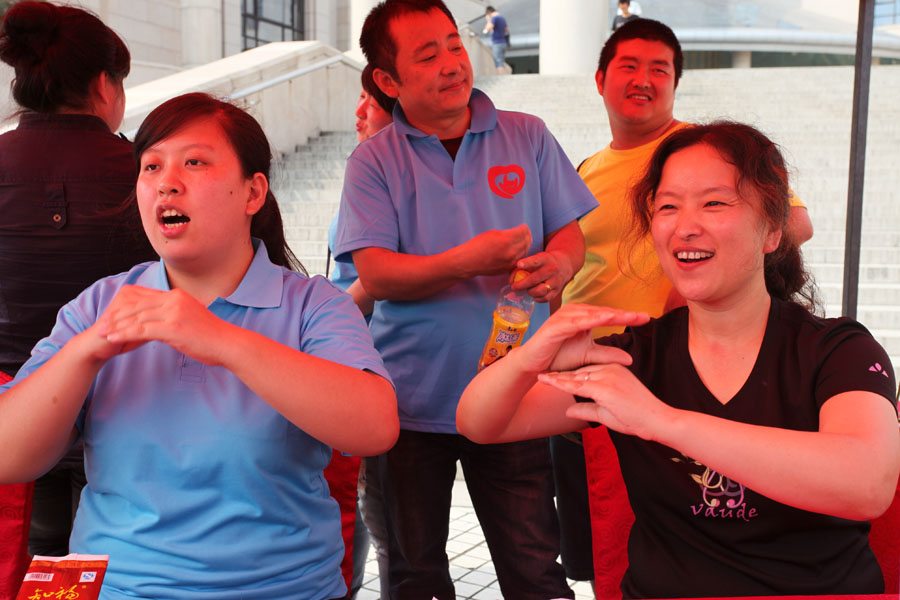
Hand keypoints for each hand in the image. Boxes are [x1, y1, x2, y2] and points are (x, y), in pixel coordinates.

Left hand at [94, 285, 235, 365]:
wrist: (228, 344)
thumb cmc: (212, 337)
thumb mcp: (191, 320)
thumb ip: (174, 318)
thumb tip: (161, 326)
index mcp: (178, 297)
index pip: (146, 298)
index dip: (126, 306)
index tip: (113, 315)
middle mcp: (174, 300)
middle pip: (138, 305)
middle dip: (117, 315)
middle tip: (101, 323)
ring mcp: (174, 313)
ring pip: (137, 317)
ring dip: (117, 326)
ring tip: (102, 332)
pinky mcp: (172, 327)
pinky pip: (142, 329)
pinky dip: (124, 334)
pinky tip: (113, 339)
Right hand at [458, 224, 531, 276]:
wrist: (468, 261)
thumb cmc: (477, 245)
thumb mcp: (493, 234)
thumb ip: (508, 233)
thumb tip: (518, 233)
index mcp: (506, 240)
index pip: (524, 232)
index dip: (524, 228)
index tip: (523, 226)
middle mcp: (510, 252)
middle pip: (527, 241)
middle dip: (527, 235)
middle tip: (525, 232)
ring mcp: (510, 262)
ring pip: (525, 251)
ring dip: (525, 244)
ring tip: (523, 240)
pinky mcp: (508, 268)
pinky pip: (519, 259)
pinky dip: (520, 253)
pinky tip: (518, 249)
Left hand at [512, 249, 571, 302]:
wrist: (564, 265)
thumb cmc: (543, 263)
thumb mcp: (536, 258)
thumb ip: (523, 267)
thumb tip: (511, 280)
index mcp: (545, 259)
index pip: (535, 261)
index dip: (527, 263)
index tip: (519, 265)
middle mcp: (552, 270)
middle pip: (535, 279)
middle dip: (522, 285)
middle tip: (514, 287)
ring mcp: (556, 281)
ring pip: (540, 291)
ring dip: (530, 292)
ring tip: (528, 289)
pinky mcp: (557, 290)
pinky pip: (545, 298)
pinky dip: (537, 298)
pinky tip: (534, 294)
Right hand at [514, 303, 647, 373]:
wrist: (535, 365)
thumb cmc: (559, 357)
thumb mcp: (588, 356)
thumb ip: (607, 355)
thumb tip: (630, 358)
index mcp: (583, 316)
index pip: (609, 315)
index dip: (627, 317)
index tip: (646, 318)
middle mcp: (575, 312)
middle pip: (604, 312)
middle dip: (624, 314)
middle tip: (645, 316)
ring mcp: (564, 316)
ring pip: (593, 314)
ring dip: (612, 315)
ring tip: (630, 317)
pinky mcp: (556, 325)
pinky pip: (577, 321)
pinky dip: (592, 319)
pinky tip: (606, 318)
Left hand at [538, 363, 671, 440]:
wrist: (659, 421)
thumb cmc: (638, 418)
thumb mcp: (607, 414)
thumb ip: (587, 410)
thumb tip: (568, 411)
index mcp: (614, 371)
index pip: (586, 372)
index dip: (568, 375)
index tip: (553, 376)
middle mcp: (610, 370)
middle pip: (579, 372)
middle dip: (559, 375)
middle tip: (541, 375)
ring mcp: (608, 376)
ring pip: (576, 377)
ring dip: (558, 378)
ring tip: (540, 378)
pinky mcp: (605, 386)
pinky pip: (578, 385)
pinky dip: (562, 383)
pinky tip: (549, 381)